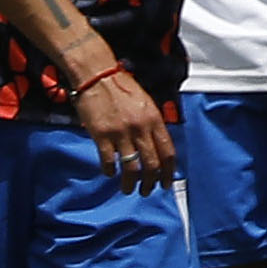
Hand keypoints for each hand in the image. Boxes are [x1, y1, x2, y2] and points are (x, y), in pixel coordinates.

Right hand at [70, 62, 176, 188]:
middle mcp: (141, 128)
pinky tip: (109, 173)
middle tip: (147, 191)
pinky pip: (109, 161)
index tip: (166, 183)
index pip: (168, 151)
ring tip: (128, 189)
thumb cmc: (121, 88)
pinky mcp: (102, 135)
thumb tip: (156, 145)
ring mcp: (121, 133)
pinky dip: (110, 170)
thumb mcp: (145, 104)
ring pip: (131, 167)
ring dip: (130, 183)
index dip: (168, 171)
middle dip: (151, 182)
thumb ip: (152, 124)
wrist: (97, 76)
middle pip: (152, 163)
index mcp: (154, 120)